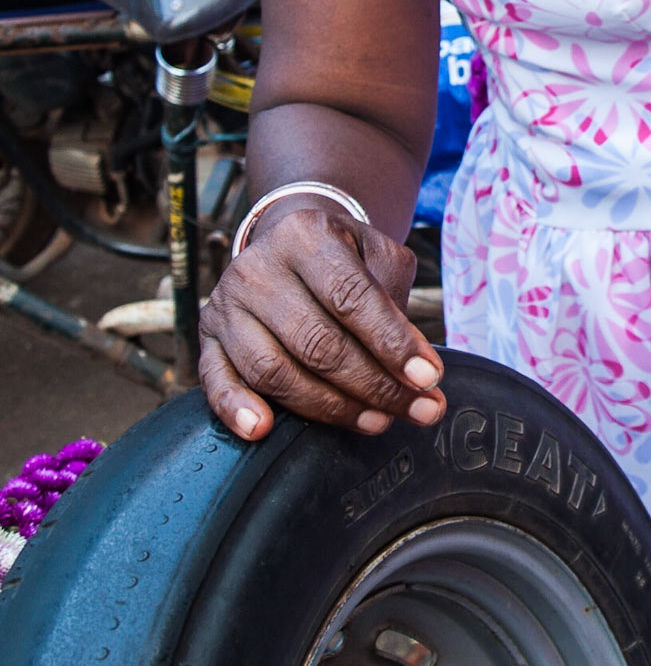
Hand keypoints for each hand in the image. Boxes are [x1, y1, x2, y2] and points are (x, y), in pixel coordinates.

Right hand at [200, 204, 444, 440]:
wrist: (288, 243)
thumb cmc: (344, 258)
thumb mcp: (379, 256)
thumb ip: (396, 302)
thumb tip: (415, 368)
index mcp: (305, 236)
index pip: (351, 297)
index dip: (392, 343)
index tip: (428, 378)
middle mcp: (258, 268)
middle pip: (316, 342)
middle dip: (374, 385)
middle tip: (416, 409)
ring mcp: (226, 305)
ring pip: (274, 371)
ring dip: (329, 408)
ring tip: (377, 421)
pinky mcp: (207, 338)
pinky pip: (215, 379)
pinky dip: (236, 408)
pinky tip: (264, 429)